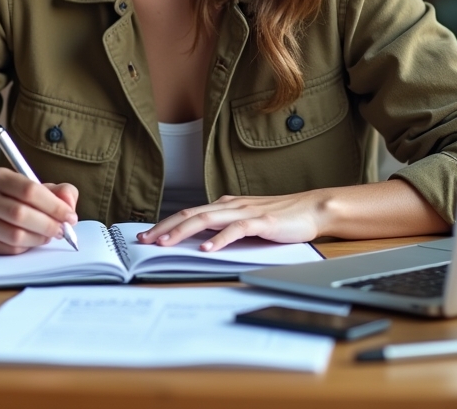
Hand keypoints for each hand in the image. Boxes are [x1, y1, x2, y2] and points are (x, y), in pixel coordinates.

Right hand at [0, 167, 77, 254]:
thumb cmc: (14, 197)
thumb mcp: (35, 186)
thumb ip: (59, 191)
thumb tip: (69, 203)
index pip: (29, 190)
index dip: (54, 206)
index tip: (70, 216)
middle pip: (20, 214)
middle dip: (49, 225)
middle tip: (63, 230)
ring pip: (15, 235)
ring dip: (39, 238)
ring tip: (48, 235)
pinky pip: (8, 249)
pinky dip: (27, 247)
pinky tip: (32, 240)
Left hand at [136, 191, 329, 251]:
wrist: (312, 209)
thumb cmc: (281, 218)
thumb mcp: (247, 222)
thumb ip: (226, 227)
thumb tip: (201, 240)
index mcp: (225, 205)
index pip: (188, 213)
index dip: (166, 224)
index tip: (146, 236)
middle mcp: (230, 205)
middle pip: (190, 214)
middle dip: (165, 228)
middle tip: (144, 241)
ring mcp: (245, 212)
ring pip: (206, 220)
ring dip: (183, 233)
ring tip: (166, 245)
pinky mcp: (261, 222)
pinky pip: (235, 230)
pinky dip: (219, 240)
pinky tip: (207, 249)